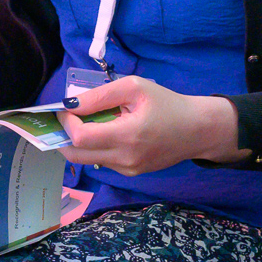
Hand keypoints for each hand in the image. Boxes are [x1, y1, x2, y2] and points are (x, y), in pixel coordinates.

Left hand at [58, 75, 248, 173]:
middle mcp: (124, 159)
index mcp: (127, 136)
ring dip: (80, 142)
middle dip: (65, 136)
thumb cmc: (167, 104)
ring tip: (90, 122)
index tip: (66, 108)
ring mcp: (127, 170)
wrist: (197, 130)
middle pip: (76, 155)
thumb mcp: (135, 88)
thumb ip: (100, 95)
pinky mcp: (130, 174)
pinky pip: (102, 161)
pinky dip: (96, 147)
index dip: (66, 122)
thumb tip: (70, 104)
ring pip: (87, 160)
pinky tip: (109, 131)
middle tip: (67, 118)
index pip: (80, 137)